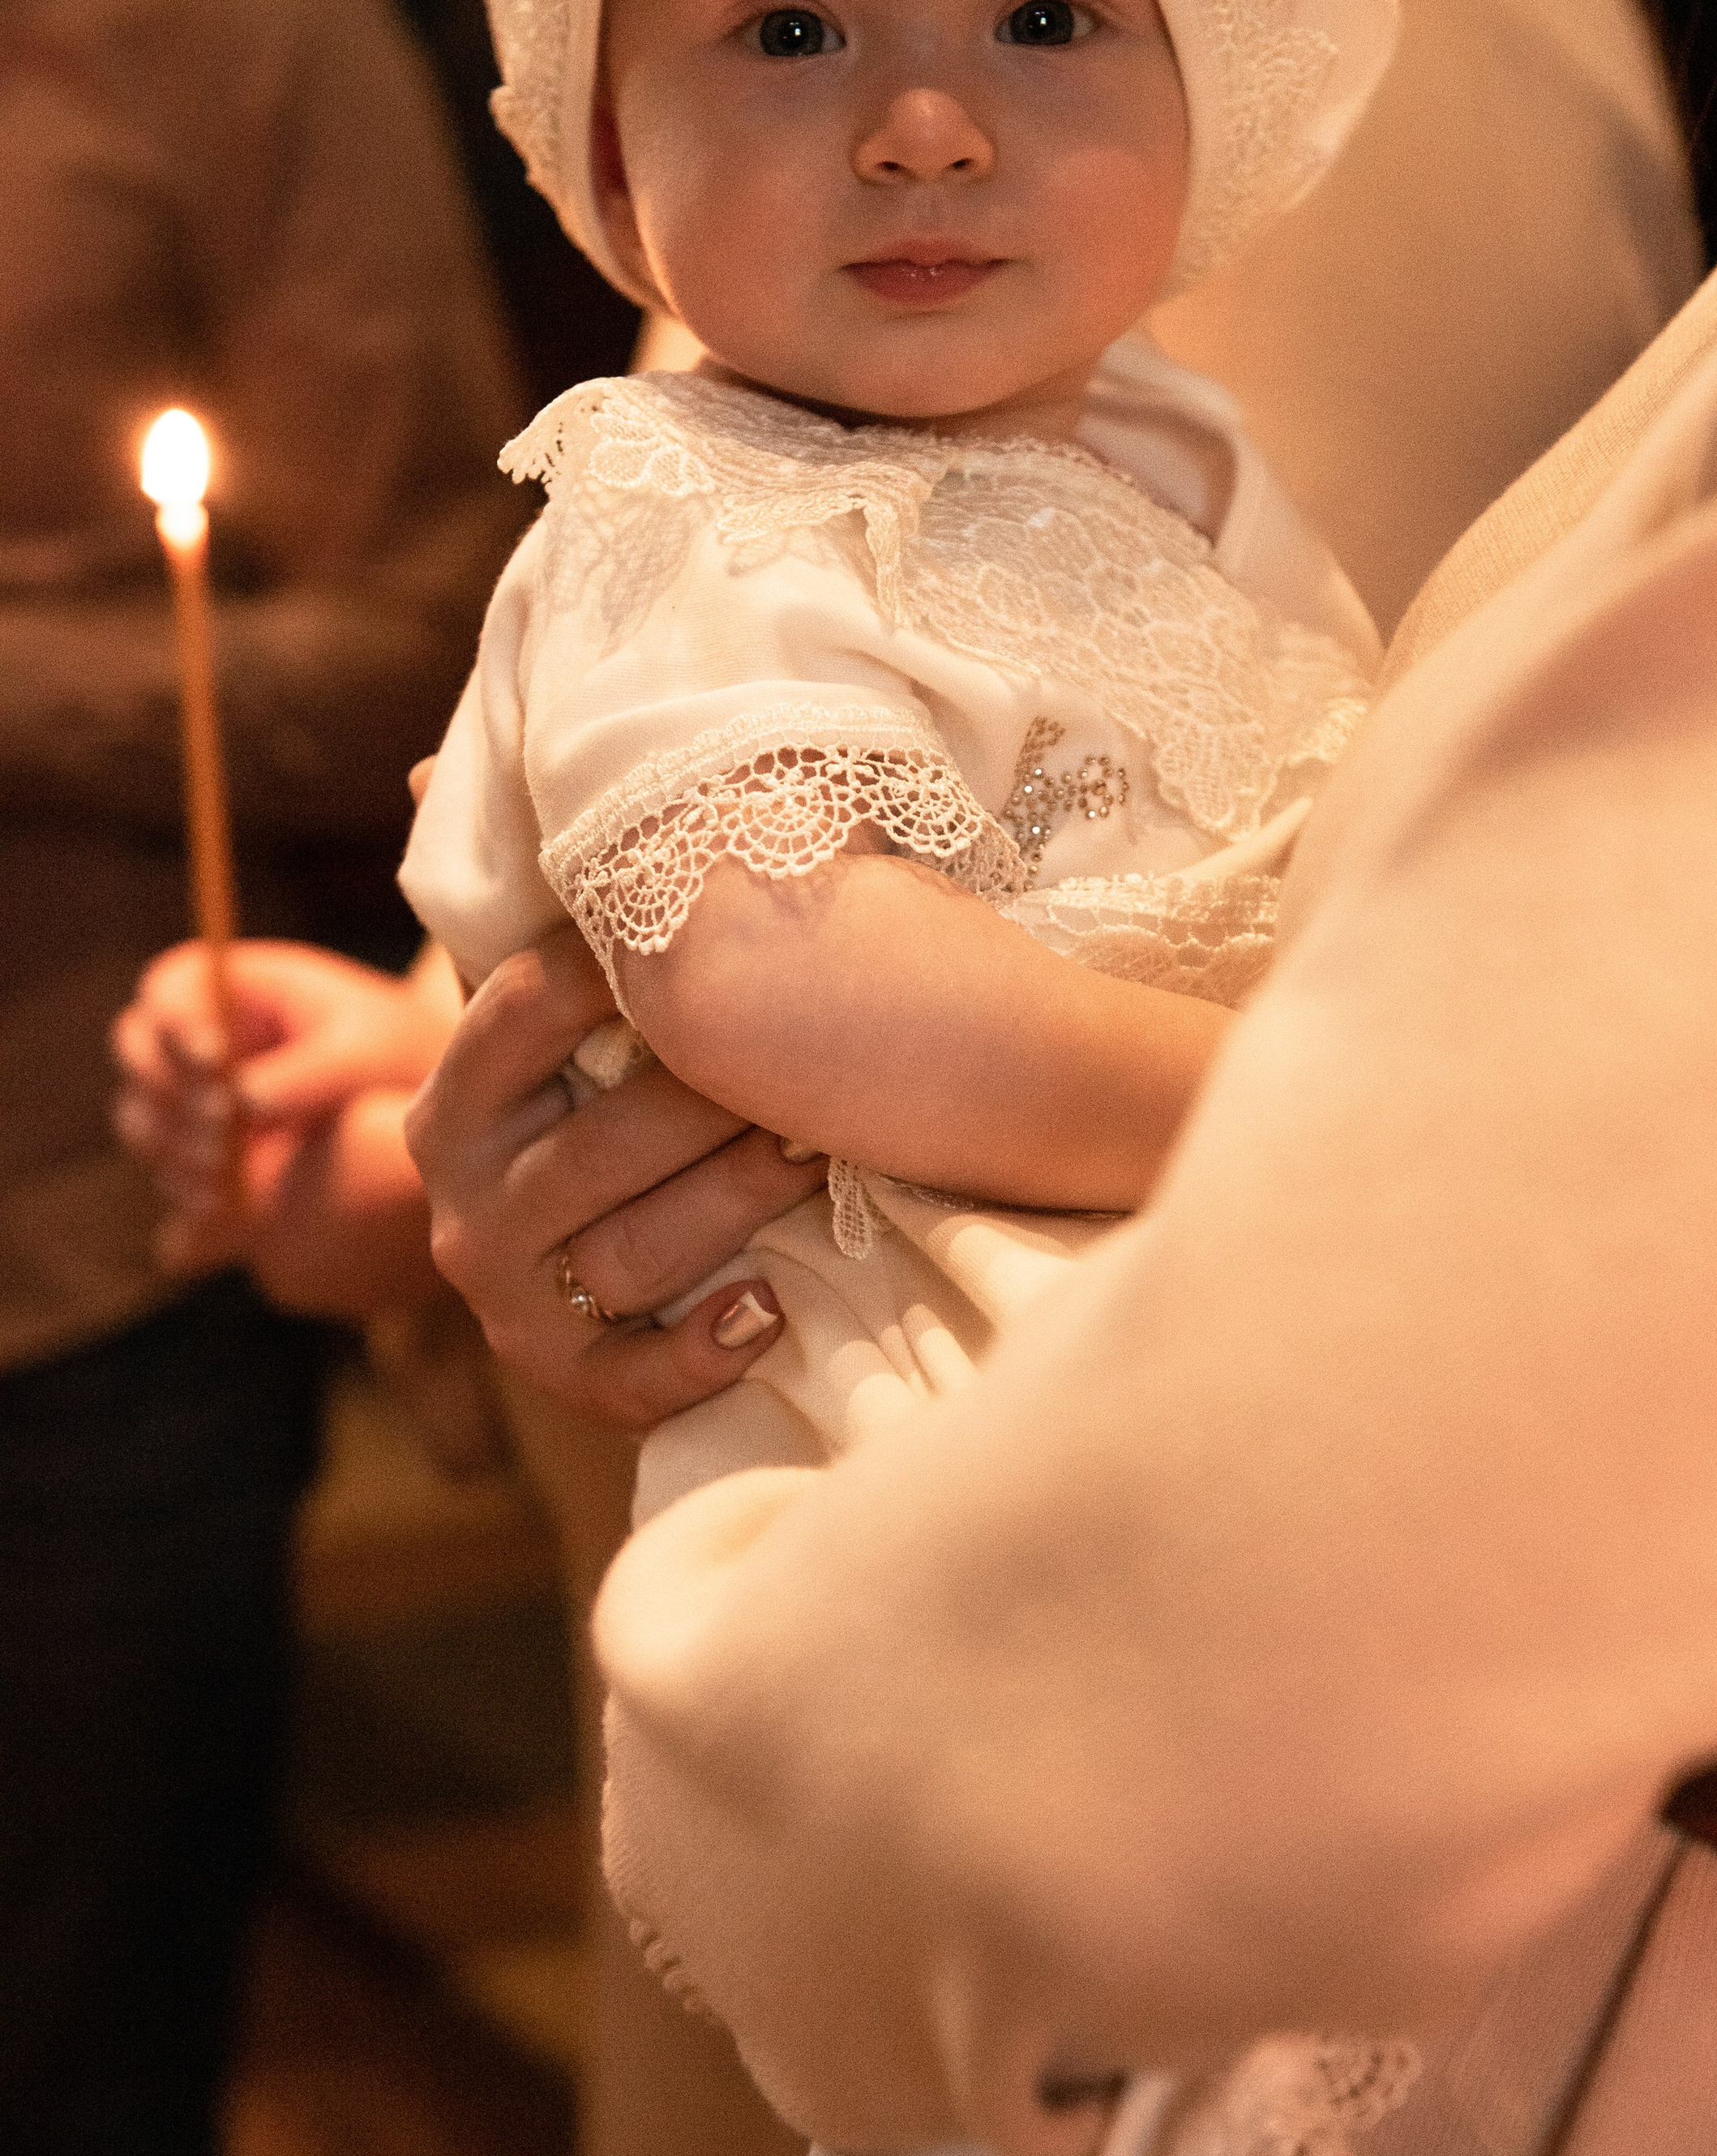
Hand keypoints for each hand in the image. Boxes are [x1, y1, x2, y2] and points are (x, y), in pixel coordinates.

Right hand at [111, 938, 457, 1303]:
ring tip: (227, 1168)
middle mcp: (200, 1037)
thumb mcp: (367, 1051)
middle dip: (171, 1089)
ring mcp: (192, 1095)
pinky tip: (224, 1202)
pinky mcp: (202, 1150)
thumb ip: (308, 1070)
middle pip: (137, 1051)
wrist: (417, 1110)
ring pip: (142, 1116)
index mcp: (234, 988)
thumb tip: (244, 1102)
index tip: (217, 1063)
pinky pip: (167, 1168)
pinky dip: (186, 1184)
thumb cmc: (395, 1054)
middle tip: (225, 1125)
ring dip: (173, 1143)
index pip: (169, 991)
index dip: (179, 1025)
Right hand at [403, 922, 819, 1431]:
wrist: (569, 1236)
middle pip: (599, 1147)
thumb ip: (544, 909)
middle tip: (814, 1064)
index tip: (711, 932)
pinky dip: (703, 1351)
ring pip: (631, 1252)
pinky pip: (627, 1379)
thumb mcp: (557, 1004)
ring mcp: (505, 1294)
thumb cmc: (596, 1088)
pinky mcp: (559, 1375)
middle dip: (716, 1102)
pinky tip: (771, 1306)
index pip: (519, 1014)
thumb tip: (474, 777)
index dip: (612, 971)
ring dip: (740, 1202)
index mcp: (454, 1099)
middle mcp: (462, 1201)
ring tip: (823, 1154)